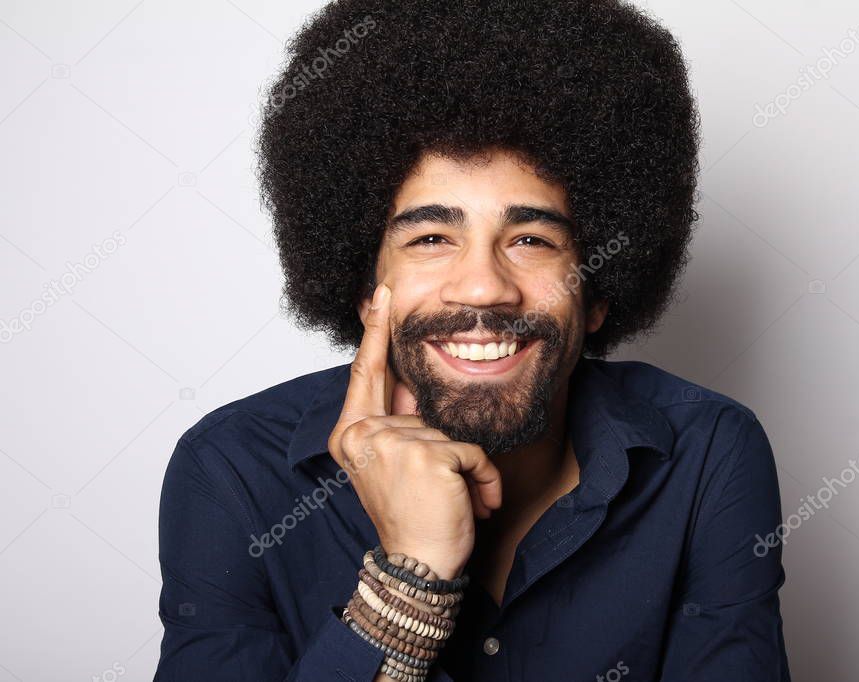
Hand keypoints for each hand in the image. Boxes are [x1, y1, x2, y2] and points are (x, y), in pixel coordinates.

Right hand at [327, 283, 501, 579]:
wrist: (420, 566)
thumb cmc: (413, 517)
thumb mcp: (400, 462)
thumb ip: (402, 420)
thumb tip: (413, 376)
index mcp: (351, 434)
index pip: (367, 372)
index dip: (377, 331)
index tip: (383, 293)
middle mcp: (363, 433)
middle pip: (421, 405)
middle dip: (444, 446)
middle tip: (438, 489)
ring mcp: (392, 441)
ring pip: (452, 431)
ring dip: (467, 468)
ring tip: (456, 501)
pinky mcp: (427, 454)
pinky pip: (473, 451)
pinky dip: (483, 479)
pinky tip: (472, 505)